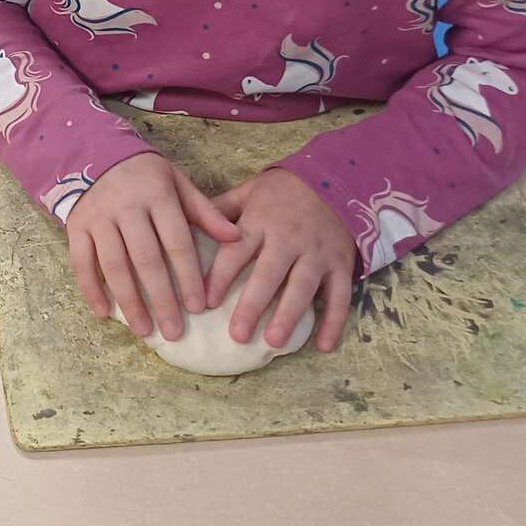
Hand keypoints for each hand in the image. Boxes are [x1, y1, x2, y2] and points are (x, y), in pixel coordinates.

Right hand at [66, 152, 242, 340]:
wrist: (95, 151)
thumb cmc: (145, 174)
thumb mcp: (177, 182)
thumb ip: (204, 211)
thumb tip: (236, 237)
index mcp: (157, 195)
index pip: (177, 242)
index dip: (188, 276)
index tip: (198, 307)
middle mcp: (126, 207)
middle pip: (146, 259)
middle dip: (161, 299)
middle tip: (174, 331)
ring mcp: (98, 217)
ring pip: (114, 265)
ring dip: (129, 301)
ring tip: (144, 330)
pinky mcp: (76, 226)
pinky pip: (82, 261)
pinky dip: (91, 288)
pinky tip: (104, 312)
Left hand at [203, 169, 355, 352]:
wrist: (333, 179)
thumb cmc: (282, 191)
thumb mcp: (248, 192)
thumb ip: (220, 211)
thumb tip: (184, 226)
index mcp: (260, 221)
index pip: (236, 251)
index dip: (220, 276)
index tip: (205, 302)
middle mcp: (288, 239)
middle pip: (269, 274)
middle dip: (253, 305)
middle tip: (237, 335)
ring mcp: (317, 253)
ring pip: (303, 286)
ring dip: (289, 315)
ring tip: (274, 342)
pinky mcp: (341, 263)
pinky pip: (341, 295)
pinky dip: (335, 321)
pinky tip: (324, 345)